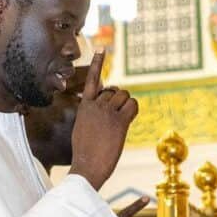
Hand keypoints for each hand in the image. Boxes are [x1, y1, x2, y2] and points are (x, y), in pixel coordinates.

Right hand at [69, 50, 138, 189]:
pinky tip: (128, 120)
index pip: (92, 80)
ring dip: (126, 106)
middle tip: (116, 117)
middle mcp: (95, 106)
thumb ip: (92, 117)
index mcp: (84, 107)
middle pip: (115, 91)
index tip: (102, 49)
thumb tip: (107, 113)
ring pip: (125, 97)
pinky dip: (133, 110)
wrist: (86, 167)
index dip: (97, 64)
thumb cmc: (85, 154)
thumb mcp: (83, 130)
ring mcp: (107, 113)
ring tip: (119, 122)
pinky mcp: (119, 122)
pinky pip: (133, 105)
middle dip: (119, 101)